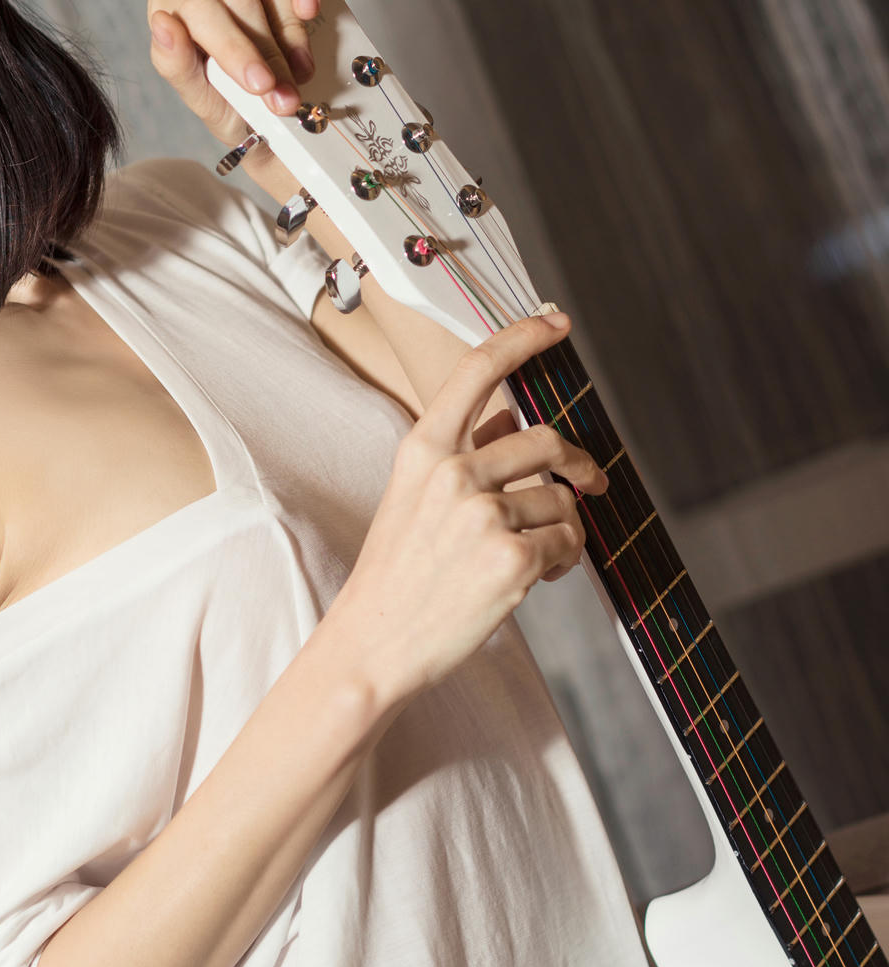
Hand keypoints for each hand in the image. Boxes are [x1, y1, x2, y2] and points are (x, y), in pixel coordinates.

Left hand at [147, 0, 326, 156]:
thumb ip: (174, 63)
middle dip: (267, 50)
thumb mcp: (199, 96)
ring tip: (301, 68)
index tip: (261, 84)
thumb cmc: (227, 99)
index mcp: (173, 1)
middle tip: (286, 93)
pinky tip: (311, 7)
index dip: (233, 47)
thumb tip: (162, 23)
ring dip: (290, 25)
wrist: (266, 109)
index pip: (197, 10)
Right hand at [317, 309, 604, 715]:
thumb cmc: (395, 576)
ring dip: (565, 527)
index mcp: (422, 450)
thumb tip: (512, 427)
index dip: (521, 338)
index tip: (555, 322)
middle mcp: (453, 474)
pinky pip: (569, 541)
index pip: (476, 371)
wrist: (374, 644)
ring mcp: (483, 516)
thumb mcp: (411, 499)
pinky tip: (538, 577)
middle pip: (546, 440)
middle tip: (591, 484)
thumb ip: (460, 458)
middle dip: (579, 465)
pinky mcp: (514, 559)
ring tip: (538, 556)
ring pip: (563, 498)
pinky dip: (565, 559)